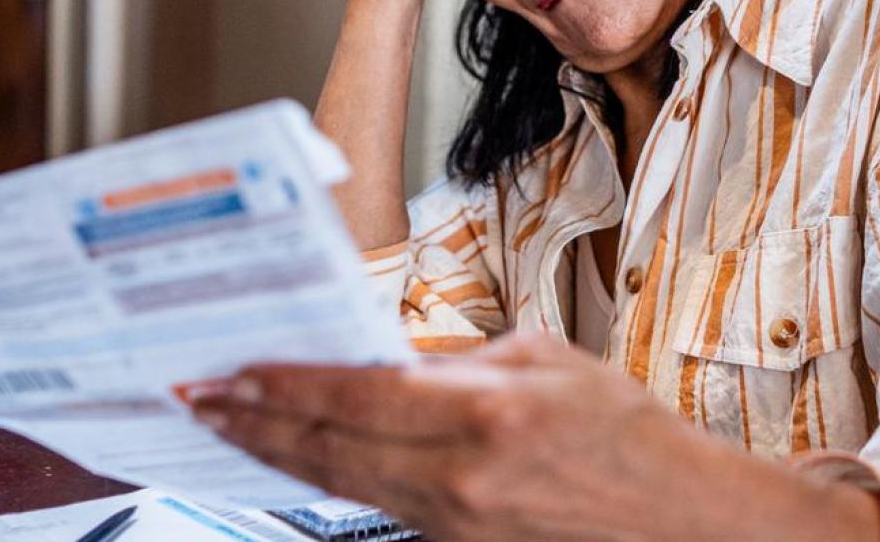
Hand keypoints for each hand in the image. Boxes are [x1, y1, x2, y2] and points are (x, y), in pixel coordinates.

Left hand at [192, 334, 879, 541]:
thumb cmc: (625, 434)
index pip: (354, 396)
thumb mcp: (544, 362)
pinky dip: (328, 480)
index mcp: (484, 415)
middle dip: (254, 422)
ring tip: (231, 426)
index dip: (282, 383)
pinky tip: (301, 459)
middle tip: (199, 399)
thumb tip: (383, 356)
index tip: (231, 369)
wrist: (680, 523)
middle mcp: (458, 478)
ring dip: (278, 454)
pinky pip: (376, 508)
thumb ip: (455, 360)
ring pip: (340, 485)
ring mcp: (453, 524)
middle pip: (327, 449)